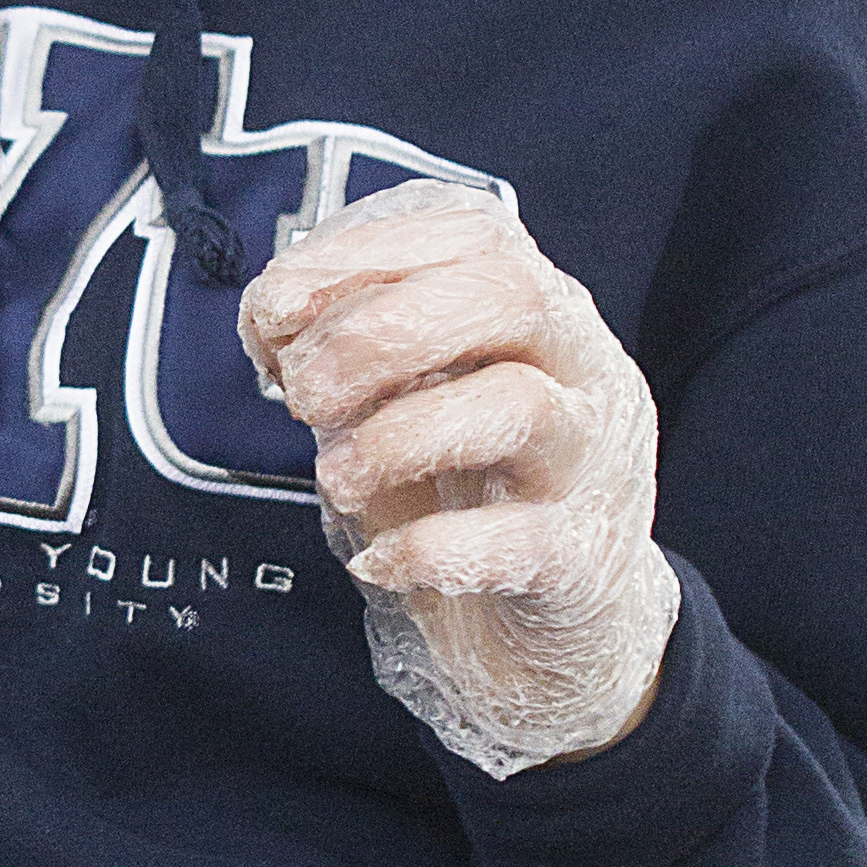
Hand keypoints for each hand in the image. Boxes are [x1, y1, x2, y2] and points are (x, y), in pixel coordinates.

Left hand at [237, 179, 679, 780]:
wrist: (559, 631)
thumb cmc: (472, 493)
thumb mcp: (403, 403)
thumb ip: (345, 352)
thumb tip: (271, 323)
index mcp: (542, 314)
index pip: (473, 235)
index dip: (363, 256)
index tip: (273, 307)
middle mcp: (584, 370)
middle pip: (508, 294)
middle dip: (379, 333)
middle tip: (304, 396)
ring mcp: (595, 463)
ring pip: (517, 405)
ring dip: (396, 437)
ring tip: (333, 479)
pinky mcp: (583, 559)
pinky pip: (515, 541)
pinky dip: (427, 550)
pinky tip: (377, 562)